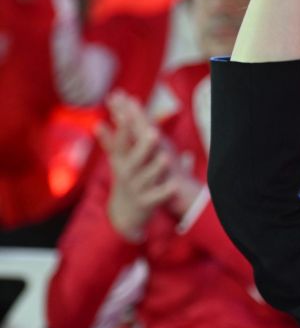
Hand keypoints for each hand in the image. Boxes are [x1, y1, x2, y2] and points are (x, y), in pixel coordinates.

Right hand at [98, 92, 184, 238]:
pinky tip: (174, 185)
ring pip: (147, 178)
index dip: (123, 128)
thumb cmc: (125, 180)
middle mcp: (127, 174)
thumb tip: (98, 122)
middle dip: (143, 146)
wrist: (124, 215)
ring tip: (165, 157)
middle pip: (134, 159)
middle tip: (154, 131)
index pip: (121, 142)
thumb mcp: (116, 162)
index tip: (125, 112)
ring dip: (156, 168)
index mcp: (121, 161)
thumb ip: (110, 141)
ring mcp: (137, 188)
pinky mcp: (147, 203)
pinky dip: (165, 191)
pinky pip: (157, 197)